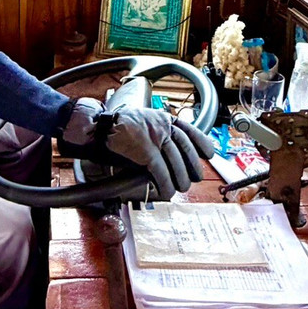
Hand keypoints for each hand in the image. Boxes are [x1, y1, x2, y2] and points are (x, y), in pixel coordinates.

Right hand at [59, 98, 214, 198]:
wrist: (97, 127)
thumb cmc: (116, 128)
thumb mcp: (142, 123)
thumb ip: (157, 134)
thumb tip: (170, 154)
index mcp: (161, 118)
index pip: (188, 128)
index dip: (201, 141)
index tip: (209, 152)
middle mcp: (161, 125)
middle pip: (185, 147)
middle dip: (192, 165)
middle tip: (195, 178)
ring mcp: (154, 136)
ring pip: (175, 161)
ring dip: (180, 178)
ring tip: (181, 187)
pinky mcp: (145, 150)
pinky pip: (160, 170)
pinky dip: (166, 182)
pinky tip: (167, 190)